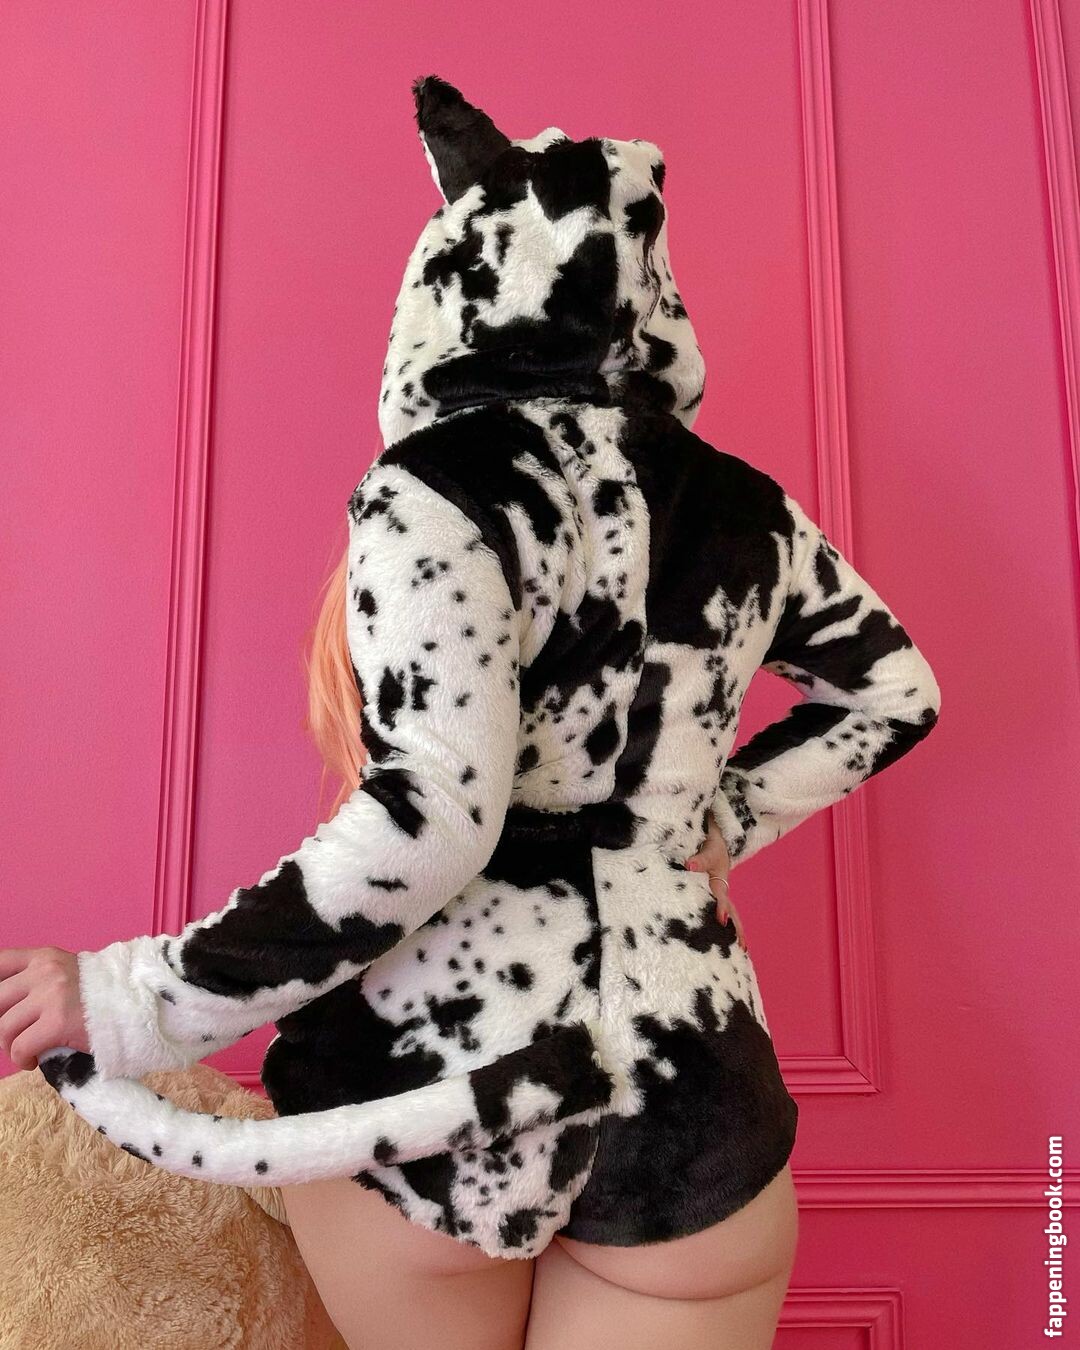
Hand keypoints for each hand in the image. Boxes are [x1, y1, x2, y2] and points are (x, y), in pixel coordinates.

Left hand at [0, 947, 89, 1070]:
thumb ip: (37, 980)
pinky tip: (32, 1060)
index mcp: (44, 957)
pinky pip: (19, 1047)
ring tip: (25, 1050)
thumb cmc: (100, 995)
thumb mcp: (66, 973)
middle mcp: (44, 971)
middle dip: (1, 1024)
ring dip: (10, 1045)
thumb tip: (4, 1006)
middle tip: (13, 1036)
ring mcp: (51, 995)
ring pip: (4, 1027)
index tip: (2, 1008)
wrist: (138, 1005)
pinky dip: (21, 1058)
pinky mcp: (58, 1022)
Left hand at [686, 818, 746, 950]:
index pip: (721, 899)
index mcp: (720, 883)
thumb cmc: (712, 846)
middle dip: (737, 929)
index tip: (721, 921)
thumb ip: (699, 859)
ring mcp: (719, 893)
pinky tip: (719, 935)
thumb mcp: (708, 850)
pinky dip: (724, 923)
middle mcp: (722, 891)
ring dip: (734, 929)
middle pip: (732, 912)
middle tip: (742, 948)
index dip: (721, 909)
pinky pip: (719, 910)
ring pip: (729, 913)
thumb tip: (688, 865)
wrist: (718, 839)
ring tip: (739, 949)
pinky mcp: (714, 894)